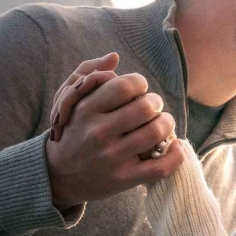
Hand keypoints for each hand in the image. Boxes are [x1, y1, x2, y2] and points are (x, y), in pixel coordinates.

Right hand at [44, 56, 181, 209]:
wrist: (59, 176)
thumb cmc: (73, 131)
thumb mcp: (71, 101)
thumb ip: (91, 74)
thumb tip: (115, 56)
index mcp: (86, 110)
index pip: (125, 86)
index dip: (140, 83)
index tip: (139, 89)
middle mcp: (98, 133)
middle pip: (146, 107)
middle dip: (156, 102)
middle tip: (153, 106)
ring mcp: (111, 158)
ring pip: (157, 132)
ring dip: (167, 124)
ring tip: (163, 123)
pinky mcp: (123, 179)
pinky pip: (161, 167)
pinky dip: (176, 155)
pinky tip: (175, 146)